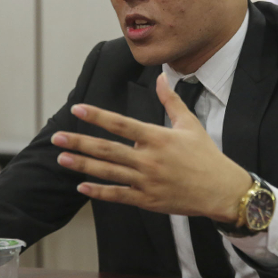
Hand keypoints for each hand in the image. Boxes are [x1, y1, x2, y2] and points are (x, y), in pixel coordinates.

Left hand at [52, 73, 250, 221]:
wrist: (220, 190)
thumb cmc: (206, 155)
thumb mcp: (190, 124)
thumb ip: (171, 100)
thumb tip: (161, 76)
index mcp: (158, 138)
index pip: (121, 124)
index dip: (98, 116)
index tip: (77, 109)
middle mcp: (149, 159)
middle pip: (107, 150)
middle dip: (79, 143)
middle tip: (56, 138)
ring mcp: (146, 181)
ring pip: (108, 172)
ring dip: (83, 165)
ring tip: (61, 158)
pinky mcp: (147, 200)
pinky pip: (118, 195)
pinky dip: (99, 191)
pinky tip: (81, 186)